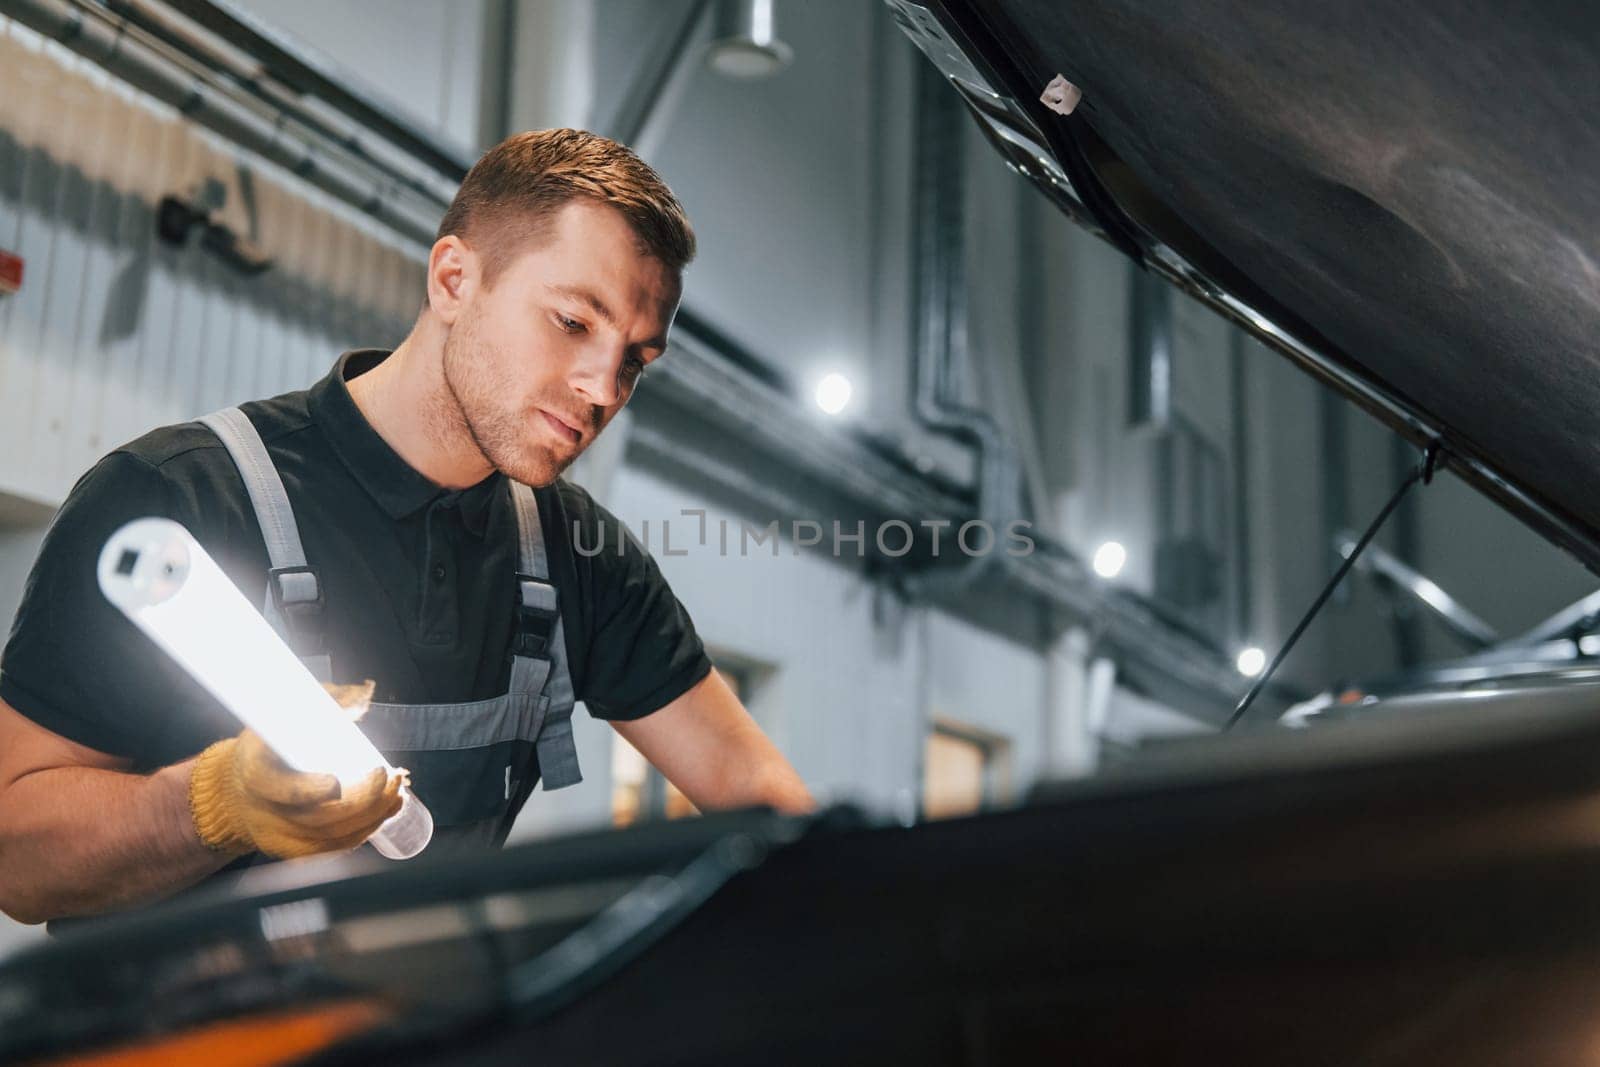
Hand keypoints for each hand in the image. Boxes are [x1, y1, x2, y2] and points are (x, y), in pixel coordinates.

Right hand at [187, 681, 405, 858]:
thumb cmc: (269, 746)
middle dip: (359, 800)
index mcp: (255, 773)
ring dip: (371, 816)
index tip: (336, 782)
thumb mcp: (285, 713)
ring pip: (329, 837)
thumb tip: (361, 696)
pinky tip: (386, 812)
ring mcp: (278, 835)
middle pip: (315, 817)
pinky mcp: (293, 849)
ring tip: (396, 792)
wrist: (238, 789)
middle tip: (387, 777)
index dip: (308, 790)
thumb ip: (325, 701)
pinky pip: (332, 849)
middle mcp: (264, 811)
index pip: (279, 789)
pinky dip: (363, 832)